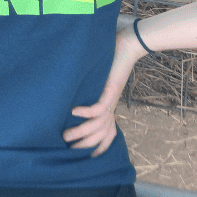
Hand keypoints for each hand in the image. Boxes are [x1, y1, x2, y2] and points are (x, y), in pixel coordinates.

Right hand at [63, 24, 144, 155]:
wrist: (131, 42)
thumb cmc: (114, 54)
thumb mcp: (100, 74)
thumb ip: (89, 81)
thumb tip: (71, 84)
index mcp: (110, 104)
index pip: (107, 133)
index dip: (98, 146)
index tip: (82, 154)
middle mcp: (111, 106)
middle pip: (100, 135)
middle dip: (84, 146)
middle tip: (67, 149)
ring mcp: (111, 99)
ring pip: (97, 126)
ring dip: (81, 133)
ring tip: (65, 135)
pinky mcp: (111, 91)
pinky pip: (98, 110)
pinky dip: (85, 113)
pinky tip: (73, 112)